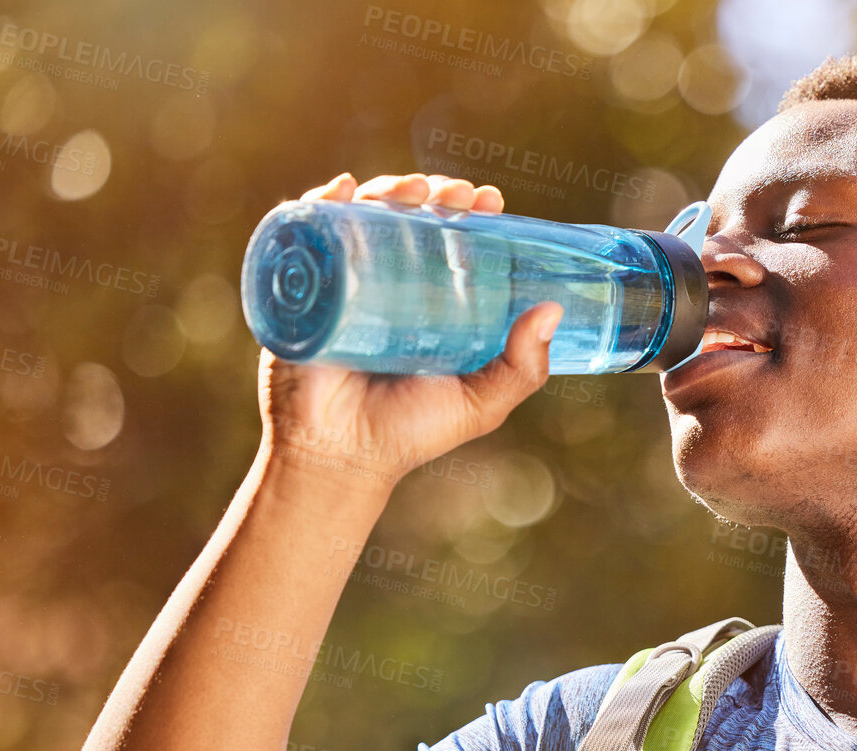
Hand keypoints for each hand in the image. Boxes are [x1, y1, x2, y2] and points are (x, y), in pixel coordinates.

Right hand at [257, 172, 562, 492]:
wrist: (340, 455)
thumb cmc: (410, 432)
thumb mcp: (481, 403)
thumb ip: (522, 368)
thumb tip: (551, 309)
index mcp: (434, 304)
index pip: (453, 243)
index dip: (471, 214)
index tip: (490, 199)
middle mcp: (390, 287)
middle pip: (409, 220)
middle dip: (432, 192)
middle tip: (456, 192)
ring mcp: (345, 284)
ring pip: (363, 219)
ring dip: (385, 189)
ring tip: (410, 188)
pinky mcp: (305, 290)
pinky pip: (307, 236)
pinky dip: (320, 204)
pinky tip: (341, 188)